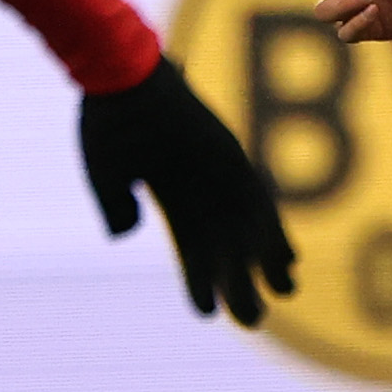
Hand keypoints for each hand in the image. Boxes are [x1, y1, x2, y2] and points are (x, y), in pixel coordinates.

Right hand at [78, 57, 294, 325]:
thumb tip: (125, 233)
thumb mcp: (105, 173)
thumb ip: (116, 205)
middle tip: (254, 320)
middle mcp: (200, 186)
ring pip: (249, 227)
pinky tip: (287, 258)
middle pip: (226, 244)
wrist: (121, 71)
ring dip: (267, 262)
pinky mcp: (233, 157)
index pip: (189, 247)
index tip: (205, 312)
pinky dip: (273, 230)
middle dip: (239, 281)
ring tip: (285, 295)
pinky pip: (259, 199)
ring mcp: (218, 172)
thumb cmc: (106, 118)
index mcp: (168, 192)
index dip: (197, 280)